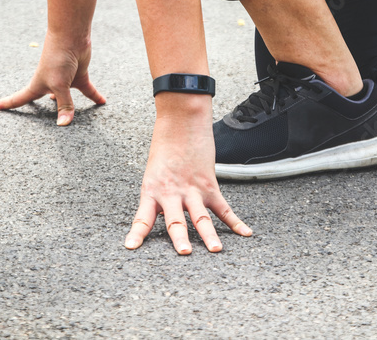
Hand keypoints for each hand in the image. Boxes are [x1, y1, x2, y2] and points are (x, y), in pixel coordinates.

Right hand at [0, 32, 104, 124]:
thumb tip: (64, 125)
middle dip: (37, 111)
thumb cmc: (58, 58)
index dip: (4, 105)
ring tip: (70, 118)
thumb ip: (64, 105)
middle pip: (41, 102)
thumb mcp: (60, 85)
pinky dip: (95, 96)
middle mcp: (49, 85)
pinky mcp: (78, 76)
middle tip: (32, 123)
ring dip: (68, 106)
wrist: (72, 36)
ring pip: (66, 98)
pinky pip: (87, 90)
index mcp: (37, 86)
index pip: (18, 100)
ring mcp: (64, 81)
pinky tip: (103, 102)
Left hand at [125, 93, 251, 253]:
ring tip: (216, 249)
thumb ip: (158, 197)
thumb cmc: (164, 148)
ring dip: (209, 235)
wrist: (181, 123)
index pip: (142, 217)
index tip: (130, 247)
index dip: (137, 233)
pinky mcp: (210, 185)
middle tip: (185, 253)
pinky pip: (223, 208)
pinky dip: (235, 222)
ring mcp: (192, 190)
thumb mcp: (153, 175)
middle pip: (176, 220)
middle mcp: (171, 194)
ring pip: (201, 217)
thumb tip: (163, 218)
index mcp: (152, 191)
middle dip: (180, 238)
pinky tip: (246, 233)